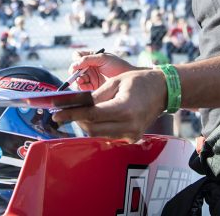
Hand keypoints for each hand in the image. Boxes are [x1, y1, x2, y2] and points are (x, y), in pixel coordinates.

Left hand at [52, 68, 167, 142]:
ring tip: (77, 114)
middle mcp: (129, 125)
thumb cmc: (139, 81)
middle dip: (76, 121)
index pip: (92, 115)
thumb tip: (76, 104)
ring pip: (99, 135)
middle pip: (93, 129)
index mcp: (125, 109)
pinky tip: (92, 118)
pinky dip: (97, 127)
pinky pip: (108, 135)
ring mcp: (132, 134)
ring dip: (86, 125)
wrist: (162, 91)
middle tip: (64, 113)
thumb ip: (95, 96)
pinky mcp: (132, 138)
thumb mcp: (115, 82)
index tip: (57, 114)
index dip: (72, 114)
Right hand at [69, 50, 136, 90]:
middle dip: (75, 73)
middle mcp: (89, 68)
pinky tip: (85, 86)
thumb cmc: (118, 65)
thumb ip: (88, 59)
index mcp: (91, 58)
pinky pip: (83, 88)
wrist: (128, 79)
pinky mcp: (93, 88)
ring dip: (77, 80)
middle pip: (75, 70)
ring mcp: (90, 78)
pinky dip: (82, 87)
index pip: (77, 57)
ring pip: (77, 80)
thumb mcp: (103, 58)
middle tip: (78, 76)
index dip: (76, 60)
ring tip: (81, 81)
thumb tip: (74, 65)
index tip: (78, 64)